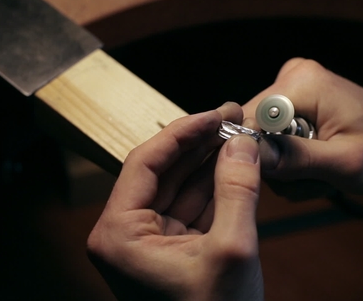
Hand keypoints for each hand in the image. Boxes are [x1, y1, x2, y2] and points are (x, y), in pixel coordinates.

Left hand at [87, 103, 263, 300]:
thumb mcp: (232, 250)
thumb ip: (238, 190)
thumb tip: (243, 143)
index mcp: (119, 234)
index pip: (146, 161)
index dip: (184, 132)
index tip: (216, 112)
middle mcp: (125, 235)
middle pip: (163, 170)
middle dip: (200, 143)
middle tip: (232, 117)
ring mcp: (147, 242)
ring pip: (179, 186)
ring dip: (209, 161)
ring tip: (238, 137)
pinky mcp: (170, 249)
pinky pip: (191, 206)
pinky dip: (214, 186)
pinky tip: (235, 165)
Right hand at [243, 58, 362, 194]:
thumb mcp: (345, 163)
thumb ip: (298, 158)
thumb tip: (254, 155)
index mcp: (303, 82)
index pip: (249, 120)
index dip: (261, 154)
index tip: (292, 173)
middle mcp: (292, 76)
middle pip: (254, 131)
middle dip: (281, 163)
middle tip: (317, 174)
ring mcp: (293, 88)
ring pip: (263, 140)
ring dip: (290, 166)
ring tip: (323, 170)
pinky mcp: (294, 103)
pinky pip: (274, 138)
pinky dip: (293, 160)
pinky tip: (319, 163)